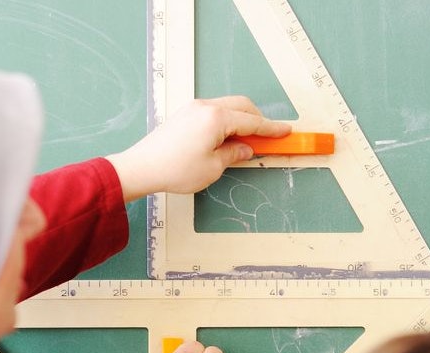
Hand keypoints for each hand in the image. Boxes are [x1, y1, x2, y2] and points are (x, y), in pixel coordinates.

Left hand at [106, 96, 290, 201]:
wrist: (142, 167)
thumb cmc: (175, 169)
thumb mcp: (213, 167)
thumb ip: (234, 154)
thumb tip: (245, 149)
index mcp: (216, 118)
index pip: (253, 121)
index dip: (272, 128)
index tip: (286, 131)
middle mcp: (206, 107)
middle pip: (242, 106)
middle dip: (258, 120)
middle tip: (268, 138)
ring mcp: (194, 108)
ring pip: (228, 106)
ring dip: (242, 120)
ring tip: (246, 142)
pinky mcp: (185, 114)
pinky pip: (214, 111)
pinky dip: (227, 120)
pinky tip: (227, 138)